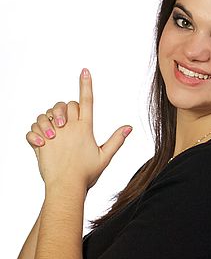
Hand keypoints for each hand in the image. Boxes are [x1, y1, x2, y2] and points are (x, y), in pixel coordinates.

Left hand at [26, 69, 131, 188]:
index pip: (87, 101)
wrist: (66, 187)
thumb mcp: (105, 157)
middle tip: (66, 123)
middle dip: (66, 109)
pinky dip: (35, 132)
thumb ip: (116, 140)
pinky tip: (41, 141)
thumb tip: (128, 127)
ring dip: (48, 120)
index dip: (86, 85)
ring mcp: (53, 134)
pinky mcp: (40, 142)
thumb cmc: (86, 174)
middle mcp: (68, 128)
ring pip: (47, 114)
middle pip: (67, 105)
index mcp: (85, 129)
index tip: (84, 71)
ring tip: (53, 133)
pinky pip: (33, 129)